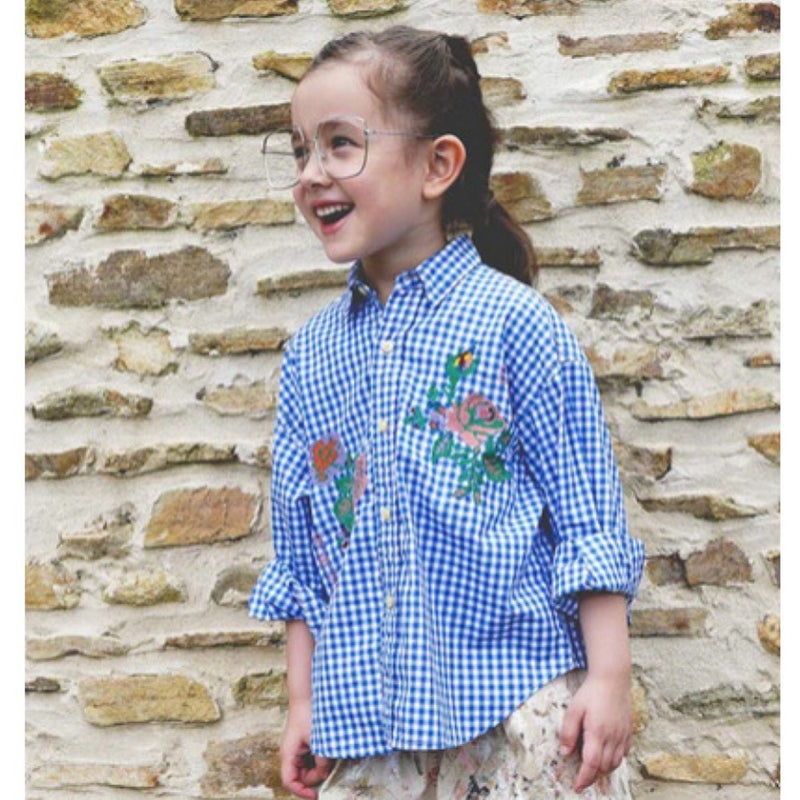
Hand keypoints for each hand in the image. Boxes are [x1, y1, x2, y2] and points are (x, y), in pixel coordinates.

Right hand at [280, 701, 332, 798]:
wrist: (307, 695)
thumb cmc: (308, 715)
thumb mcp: (318, 740)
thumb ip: (322, 761)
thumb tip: (324, 775)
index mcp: (288, 754)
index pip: (290, 781)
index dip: (301, 792)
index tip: (316, 795)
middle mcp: (290, 754)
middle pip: (300, 777)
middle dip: (314, 778)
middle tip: (328, 770)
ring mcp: (297, 749)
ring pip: (307, 768)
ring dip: (318, 768)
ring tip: (329, 758)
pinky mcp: (304, 744)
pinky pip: (311, 759)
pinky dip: (320, 759)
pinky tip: (327, 752)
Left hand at [558, 672, 632, 793]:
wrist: (613, 679)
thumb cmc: (591, 693)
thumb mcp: (574, 709)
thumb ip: (568, 732)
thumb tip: (565, 752)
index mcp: (597, 734)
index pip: (591, 764)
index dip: (584, 778)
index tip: (577, 787)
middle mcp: (612, 738)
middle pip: (604, 767)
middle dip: (593, 777)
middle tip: (582, 782)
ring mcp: (623, 735)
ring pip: (615, 763)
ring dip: (604, 771)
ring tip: (593, 772)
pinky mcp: (628, 731)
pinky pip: (624, 753)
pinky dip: (616, 760)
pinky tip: (608, 757)